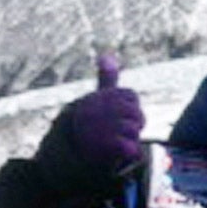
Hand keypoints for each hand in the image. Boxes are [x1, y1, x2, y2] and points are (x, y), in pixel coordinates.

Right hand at [70, 55, 144, 171]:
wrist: (69, 152)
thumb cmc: (90, 122)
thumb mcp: (97, 99)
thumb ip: (106, 79)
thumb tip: (106, 55)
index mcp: (101, 98)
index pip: (130, 96)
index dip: (130, 106)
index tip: (119, 114)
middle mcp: (102, 110)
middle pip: (136, 114)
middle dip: (135, 123)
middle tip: (122, 130)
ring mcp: (105, 127)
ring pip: (135, 131)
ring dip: (131, 139)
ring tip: (117, 141)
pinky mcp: (107, 146)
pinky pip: (131, 147)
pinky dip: (132, 152)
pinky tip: (124, 152)